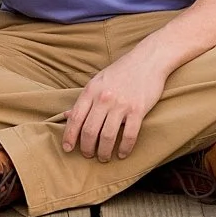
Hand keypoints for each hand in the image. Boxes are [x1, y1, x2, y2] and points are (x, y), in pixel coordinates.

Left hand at [63, 38, 177, 155]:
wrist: (149, 59)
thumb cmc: (122, 71)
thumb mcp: (98, 81)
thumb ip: (84, 100)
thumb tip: (66, 115)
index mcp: (91, 90)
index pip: (76, 118)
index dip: (70, 136)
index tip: (68, 148)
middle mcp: (104, 98)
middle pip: (90, 131)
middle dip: (87, 148)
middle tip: (88, 155)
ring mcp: (121, 104)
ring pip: (108, 136)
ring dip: (104, 152)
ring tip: (104, 157)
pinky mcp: (138, 109)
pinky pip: (129, 135)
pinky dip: (124, 148)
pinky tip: (122, 154)